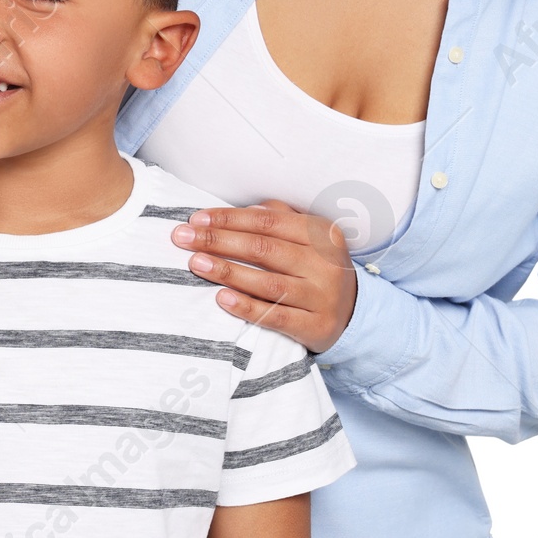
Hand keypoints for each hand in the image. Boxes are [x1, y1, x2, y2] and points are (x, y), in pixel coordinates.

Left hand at [173, 199, 356, 354]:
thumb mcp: (309, 236)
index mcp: (321, 233)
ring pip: (268, 283)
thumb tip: (245, 210)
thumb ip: (280, 217)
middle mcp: (324, 263)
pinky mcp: (316, 327)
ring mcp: (321, 296)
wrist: (355, 313)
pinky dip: (247, 307)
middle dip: (218, 241)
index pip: (268, 221)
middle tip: (183, 238)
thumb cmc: (318, 267)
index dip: (230, 219)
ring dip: (228, 272)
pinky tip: (221, 298)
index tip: (197, 219)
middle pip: (264, 249)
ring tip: (195, 263)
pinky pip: (276, 317)